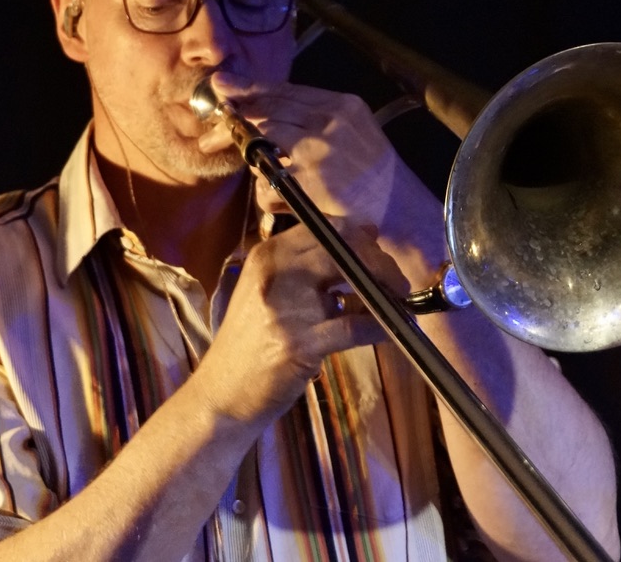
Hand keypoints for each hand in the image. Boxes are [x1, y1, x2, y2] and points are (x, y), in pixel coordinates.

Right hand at [193, 222, 405, 424]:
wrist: (221, 393)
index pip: (323, 228)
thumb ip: (305, 264)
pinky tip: (388, 331)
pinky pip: (355, 327)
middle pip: (344, 250)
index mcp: (267, 255)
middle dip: (380, 263)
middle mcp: (275, 274)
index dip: (358, 236)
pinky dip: (379, 327)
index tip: (376, 248)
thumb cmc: (250, 342)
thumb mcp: (266, 291)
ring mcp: (287, 309)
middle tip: (396, 282)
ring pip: (355, 285)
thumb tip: (364, 233)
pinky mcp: (300, 344)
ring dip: (386, 294)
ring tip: (398, 304)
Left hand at [199, 73, 400, 227]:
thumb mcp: (356, 132)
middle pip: (269, 108)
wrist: (399, 210)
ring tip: (216, 145)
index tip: (224, 85)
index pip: (287, 90)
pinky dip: (263, 187)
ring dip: (238, 143)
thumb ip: (321, 120)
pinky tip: (266, 194)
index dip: (251, 87)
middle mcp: (330, 120)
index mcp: (342, 105)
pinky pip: (269, 177)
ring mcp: (318, 148)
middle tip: (213, 117)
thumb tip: (275, 114)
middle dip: (235, 112)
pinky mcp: (308, 178)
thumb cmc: (377, 176)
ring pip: (263, 134)